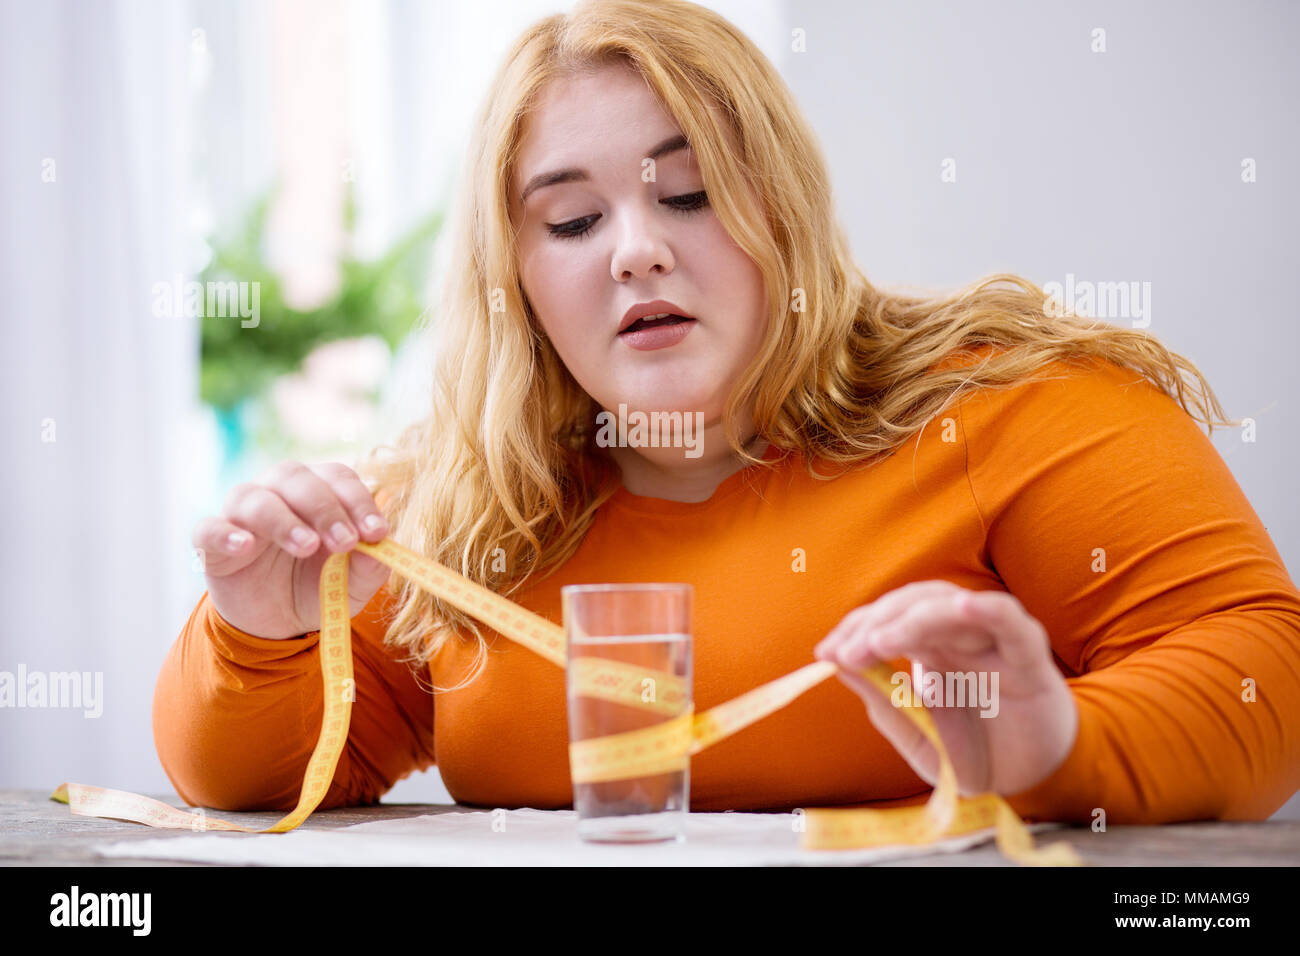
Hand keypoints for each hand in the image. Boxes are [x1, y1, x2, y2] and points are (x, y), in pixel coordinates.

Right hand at [192, 461, 391, 638]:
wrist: (278, 624)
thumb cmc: (320, 587)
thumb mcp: (354, 582)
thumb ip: (371, 564)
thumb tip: (381, 546)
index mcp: (318, 491)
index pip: (338, 477)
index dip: (358, 501)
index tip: (377, 532)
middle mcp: (279, 491)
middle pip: (297, 478)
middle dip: (325, 508)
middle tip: (345, 541)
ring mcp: (242, 514)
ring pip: (255, 497)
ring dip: (284, 519)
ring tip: (306, 545)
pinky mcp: (212, 543)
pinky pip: (210, 528)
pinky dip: (225, 534)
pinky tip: (243, 546)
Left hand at [814, 580, 1077, 797]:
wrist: (1030, 786)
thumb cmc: (973, 754)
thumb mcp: (917, 736)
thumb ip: (883, 703)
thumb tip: (838, 664)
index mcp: (930, 650)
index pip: (888, 619)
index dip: (856, 629)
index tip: (826, 652)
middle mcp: (959, 638)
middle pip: (914, 605)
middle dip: (874, 623)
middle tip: (846, 651)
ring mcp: (993, 644)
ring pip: (952, 606)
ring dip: (912, 617)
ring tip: (879, 641)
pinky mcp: (1029, 660)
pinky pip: (1011, 623)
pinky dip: (988, 610)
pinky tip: (960, 608)